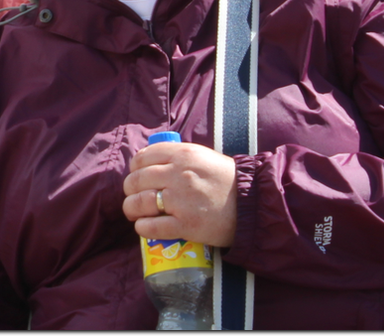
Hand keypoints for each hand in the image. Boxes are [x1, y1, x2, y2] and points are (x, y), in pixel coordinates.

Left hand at [123, 141, 238, 247]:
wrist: (253, 205)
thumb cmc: (227, 181)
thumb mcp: (203, 157)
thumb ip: (177, 157)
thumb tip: (149, 162)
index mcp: (182, 154)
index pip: (142, 157)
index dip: (134, 168)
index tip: (136, 175)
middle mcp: (178, 175)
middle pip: (136, 180)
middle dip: (130, 190)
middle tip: (134, 196)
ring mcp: (181, 201)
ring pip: (139, 203)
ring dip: (131, 209)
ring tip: (135, 213)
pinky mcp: (185, 226)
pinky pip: (151, 227)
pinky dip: (142, 228)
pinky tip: (144, 227)